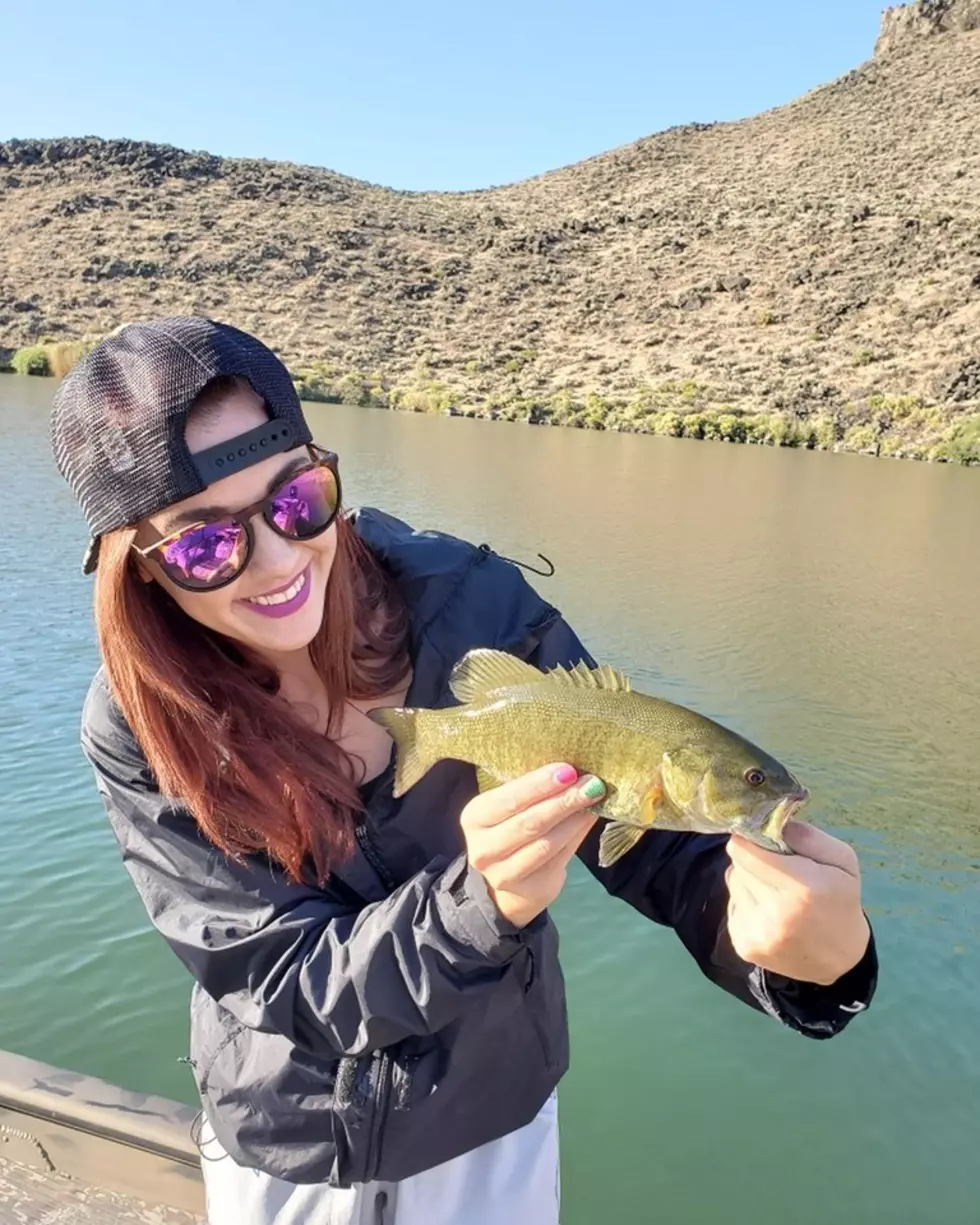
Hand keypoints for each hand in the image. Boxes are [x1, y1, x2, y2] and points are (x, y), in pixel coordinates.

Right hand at [462, 763, 603, 928]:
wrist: (511, 879)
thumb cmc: (513, 827)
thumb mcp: (511, 807)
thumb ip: (534, 792)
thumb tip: (572, 771)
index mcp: (474, 818)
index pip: (509, 799)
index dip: (540, 784)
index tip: (568, 770)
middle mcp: (483, 849)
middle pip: (530, 822)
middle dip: (563, 800)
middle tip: (591, 783)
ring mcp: (504, 873)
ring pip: (547, 842)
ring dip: (575, 818)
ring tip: (594, 798)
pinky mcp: (530, 889)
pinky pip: (559, 857)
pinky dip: (577, 834)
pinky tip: (589, 818)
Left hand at [725, 820, 870, 985]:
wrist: (840, 960)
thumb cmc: (840, 900)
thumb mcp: (842, 860)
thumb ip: (807, 836)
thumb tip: (770, 821)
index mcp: (802, 887)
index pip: (744, 850)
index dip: (751, 839)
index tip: (761, 840)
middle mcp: (776, 913)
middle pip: (738, 864)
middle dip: (754, 860)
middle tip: (778, 870)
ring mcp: (757, 933)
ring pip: (734, 883)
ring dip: (750, 882)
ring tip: (776, 893)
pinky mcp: (744, 946)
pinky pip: (733, 906)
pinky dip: (747, 904)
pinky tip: (770, 914)